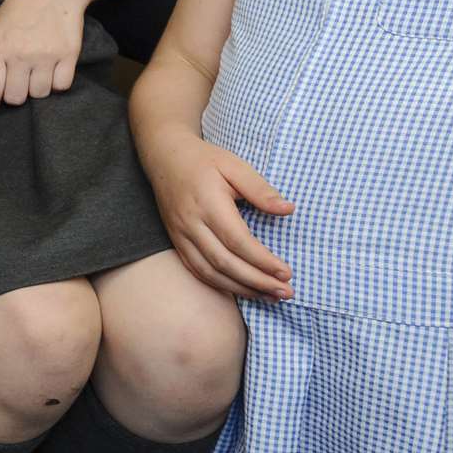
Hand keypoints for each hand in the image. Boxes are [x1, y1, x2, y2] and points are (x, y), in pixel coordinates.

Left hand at [0, 0, 90, 108]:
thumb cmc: (19, 8)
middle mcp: (21, 54)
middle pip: (15, 98)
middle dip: (14, 95)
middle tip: (17, 81)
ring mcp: (46, 55)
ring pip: (39, 94)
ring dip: (36, 88)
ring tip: (36, 71)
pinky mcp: (69, 55)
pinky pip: (61, 86)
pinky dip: (57, 82)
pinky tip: (52, 68)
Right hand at [142, 125, 294, 300]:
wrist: (164, 157)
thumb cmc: (204, 160)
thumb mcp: (234, 165)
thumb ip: (260, 189)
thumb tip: (288, 210)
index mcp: (208, 203)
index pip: (238, 241)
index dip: (263, 261)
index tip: (287, 272)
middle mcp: (191, 223)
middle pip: (225, 262)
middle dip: (257, 281)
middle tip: (285, 291)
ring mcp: (180, 235)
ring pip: (210, 272)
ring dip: (242, 289)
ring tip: (270, 295)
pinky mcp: (176, 242)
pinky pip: (198, 271)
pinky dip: (221, 285)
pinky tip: (243, 289)